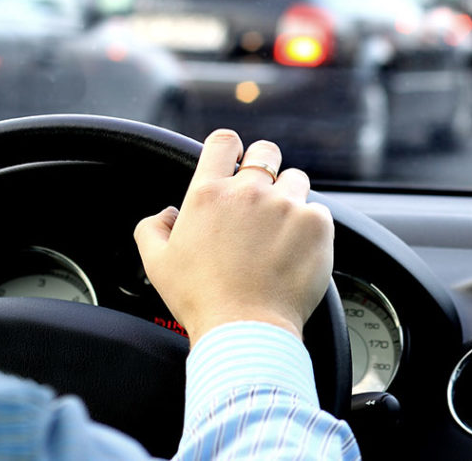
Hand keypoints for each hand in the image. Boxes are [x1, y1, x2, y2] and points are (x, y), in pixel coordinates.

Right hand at [134, 129, 333, 345]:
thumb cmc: (201, 300)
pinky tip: (297, 250)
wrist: (246, 329)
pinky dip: (311, 227)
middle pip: (266, 152)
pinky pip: (318, 211)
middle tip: (262, 198)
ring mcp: (286, 205)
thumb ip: (152, 227)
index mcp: (209, 194)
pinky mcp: (316, 223)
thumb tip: (167, 213)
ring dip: (290, 198)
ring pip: (296, 180)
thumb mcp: (157, 263)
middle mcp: (249, 192)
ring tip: (281, 231)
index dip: (230, 148)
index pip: (223, 142)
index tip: (235, 160)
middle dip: (265, 168)